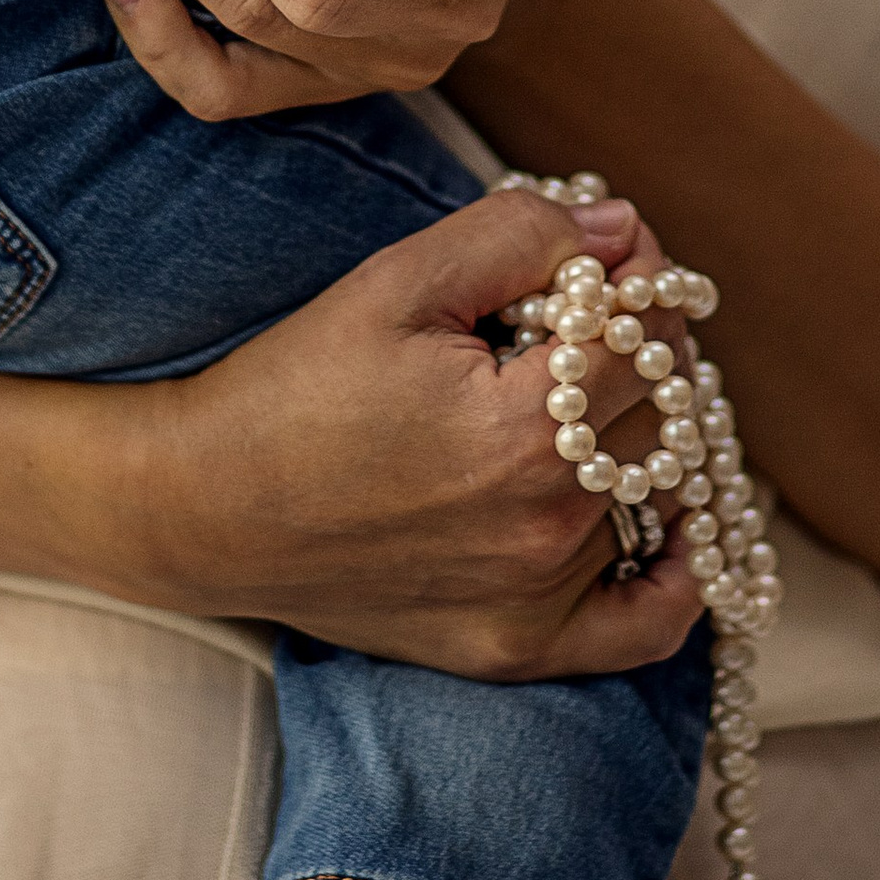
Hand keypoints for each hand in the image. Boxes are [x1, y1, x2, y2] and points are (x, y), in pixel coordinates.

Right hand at [133, 180, 703, 679]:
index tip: (597, 260)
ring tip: (579, 398)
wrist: (204, 510)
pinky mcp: (516, 648)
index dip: (633, 281)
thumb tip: (620, 231)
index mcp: (522, 430)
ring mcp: (536, 598)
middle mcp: (546, 524)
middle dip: (641, 350)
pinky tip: (670, 527)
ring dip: (641, 435)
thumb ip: (518, 238)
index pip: (647, 336)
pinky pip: (647, 627)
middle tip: (585, 321)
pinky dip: (676, 575)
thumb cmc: (292, 388)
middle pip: (665, 413)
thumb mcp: (395, 281)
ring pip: (658, 495)